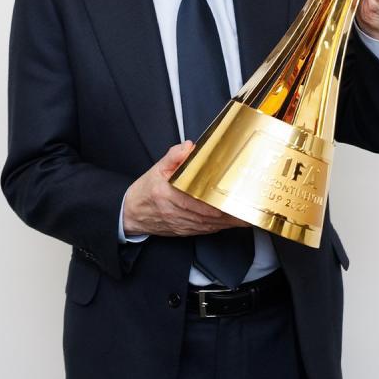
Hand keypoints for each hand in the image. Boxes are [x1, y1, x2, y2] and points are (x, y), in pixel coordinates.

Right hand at [123, 141, 250, 236]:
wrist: (131, 214)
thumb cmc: (145, 191)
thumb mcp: (156, 168)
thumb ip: (173, 156)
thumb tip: (189, 146)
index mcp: (167, 194)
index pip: (195, 200)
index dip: (214, 203)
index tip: (230, 198)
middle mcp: (175, 212)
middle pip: (206, 215)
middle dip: (229, 214)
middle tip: (247, 208)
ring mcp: (180, 224)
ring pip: (208, 225)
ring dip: (227, 222)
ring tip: (245, 216)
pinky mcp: (184, 231)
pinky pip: (204, 230)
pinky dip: (219, 227)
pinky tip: (230, 222)